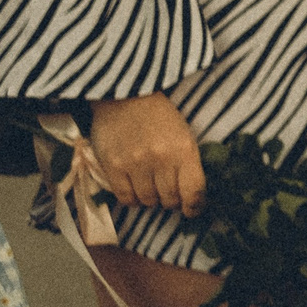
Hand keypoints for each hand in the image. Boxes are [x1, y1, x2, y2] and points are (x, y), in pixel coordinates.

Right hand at [90, 92, 204, 214]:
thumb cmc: (160, 116)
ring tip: (150, 186)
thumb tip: (190, 195)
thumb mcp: (184, 134)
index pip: (194, 191)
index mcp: (185, 150)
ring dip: (151, 199)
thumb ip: (187, 163)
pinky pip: (125, 199)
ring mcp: (135, 164)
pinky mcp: (112, 167)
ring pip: (148, 201)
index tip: (192, 210)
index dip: (195, 207)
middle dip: (172, 201)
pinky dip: (132, 198)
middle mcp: (161, 159)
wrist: (126, 96)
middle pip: (170, 200)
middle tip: (168, 193)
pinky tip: (134, 188)